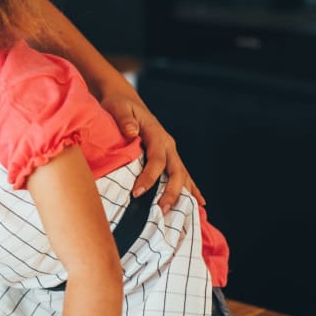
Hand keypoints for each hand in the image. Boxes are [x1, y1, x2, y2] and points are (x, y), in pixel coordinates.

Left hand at [99, 92, 203, 212]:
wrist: (125, 100)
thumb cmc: (119, 105)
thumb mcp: (118, 107)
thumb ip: (124, 119)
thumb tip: (132, 132)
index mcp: (156, 133)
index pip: (157, 159)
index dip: (149, 177)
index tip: (137, 193)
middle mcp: (167, 144)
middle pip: (176, 171)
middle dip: (170, 192)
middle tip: (160, 211)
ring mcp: (170, 151)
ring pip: (182, 175)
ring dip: (181, 195)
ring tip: (177, 215)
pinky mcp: (168, 156)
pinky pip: (181, 174)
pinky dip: (190, 189)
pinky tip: (198, 204)